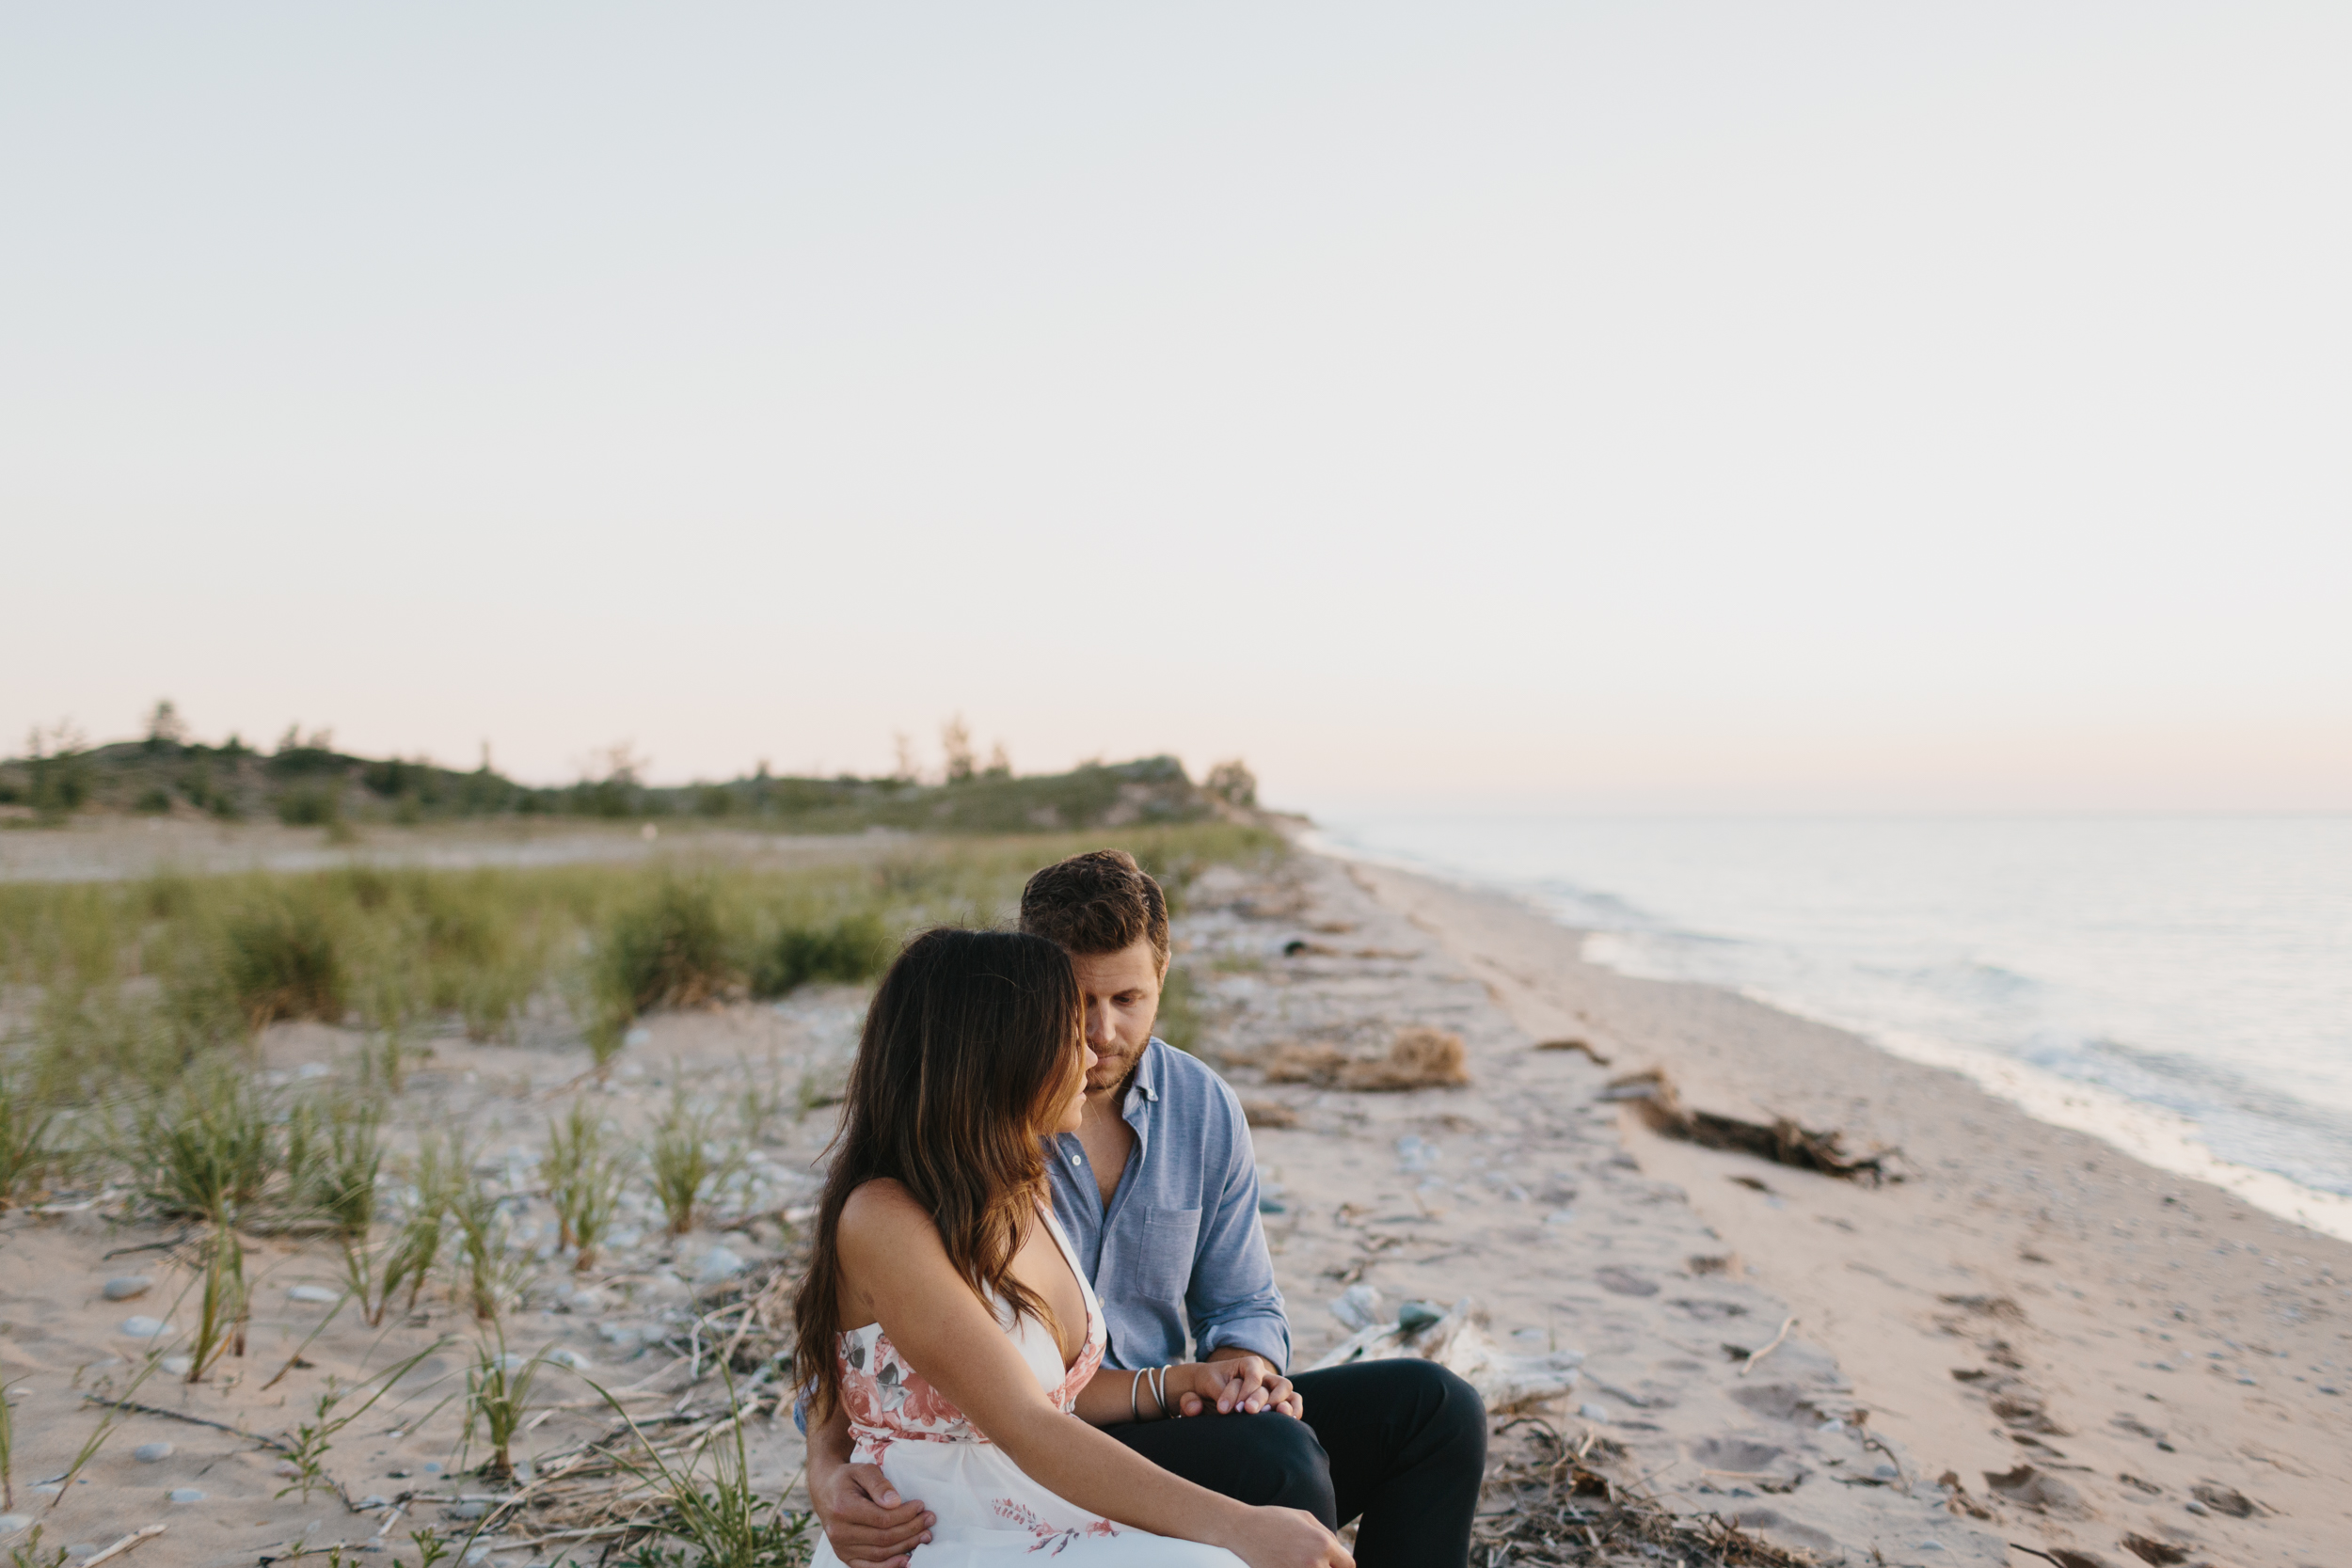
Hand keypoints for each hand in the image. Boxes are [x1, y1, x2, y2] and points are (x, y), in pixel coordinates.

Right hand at [812, 1460, 933, 1567]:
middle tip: (929, 1519)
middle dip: (911, 1530)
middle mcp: (839, 1532)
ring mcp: (840, 1547)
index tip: (921, 1505)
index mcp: (843, 1508)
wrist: (825, 1490)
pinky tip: (906, 1560)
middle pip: (883, 1538)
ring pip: (879, 1554)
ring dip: (906, 1546)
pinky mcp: (844, 1556)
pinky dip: (888, 1566)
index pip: (882, 1519)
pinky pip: (868, 1567)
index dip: (905, 1515)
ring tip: (925, 1535)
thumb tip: (895, 1502)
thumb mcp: (862, 1470)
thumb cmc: (847, 1478)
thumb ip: (879, 1484)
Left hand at [1179, 1354, 1301, 1418]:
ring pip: (1289, 1392)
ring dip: (1284, 1404)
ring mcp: (1275, 1389)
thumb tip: (1200, 1409)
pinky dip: (1294, 1412)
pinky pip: (1294, 1404)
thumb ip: (1202, 1396)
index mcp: (1250, 1364)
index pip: (1253, 1376)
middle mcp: (1266, 1375)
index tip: (1227, 1409)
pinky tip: (1287, 1422)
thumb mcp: (1204, 1386)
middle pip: (1276, 1383)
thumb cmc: (1211, 1385)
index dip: (1243, 1392)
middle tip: (1247, 1412)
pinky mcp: (1279, 1403)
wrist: (1214, 1390)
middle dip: (1262, 1398)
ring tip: (1275, 1416)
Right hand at [1221, 1504, 1353, 1567]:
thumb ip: (1328, 1535)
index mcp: (1323, 1544)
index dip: (1343, 1565)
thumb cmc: (1275, 1520)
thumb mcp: (1306, 1518)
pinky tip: (1290, 1566)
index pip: (1348, 1565)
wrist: (1243, 1530)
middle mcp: (1314, 1563)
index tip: (1335, 1564)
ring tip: (1302, 1562)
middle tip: (1315, 1562)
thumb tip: (1340, 1553)